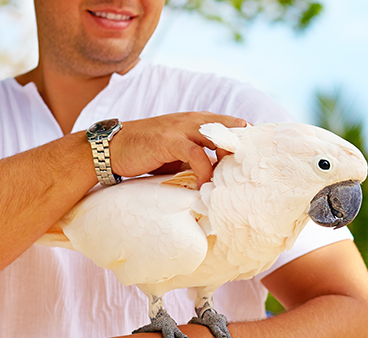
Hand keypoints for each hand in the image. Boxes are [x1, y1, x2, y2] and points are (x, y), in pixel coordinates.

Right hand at [110, 112, 245, 187]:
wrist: (112, 149)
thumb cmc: (148, 153)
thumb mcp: (179, 153)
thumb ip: (200, 157)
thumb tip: (220, 176)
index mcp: (198, 121)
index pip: (231, 124)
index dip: (245, 139)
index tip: (256, 158)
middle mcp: (193, 120)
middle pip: (231, 126)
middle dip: (244, 146)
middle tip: (251, 169)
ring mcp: (181, 128)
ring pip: (217, 136)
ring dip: (227, 158)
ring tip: (230, 180)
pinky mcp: (169, 140)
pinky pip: (196, 153)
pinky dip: (205, 170)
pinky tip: (204, 185)